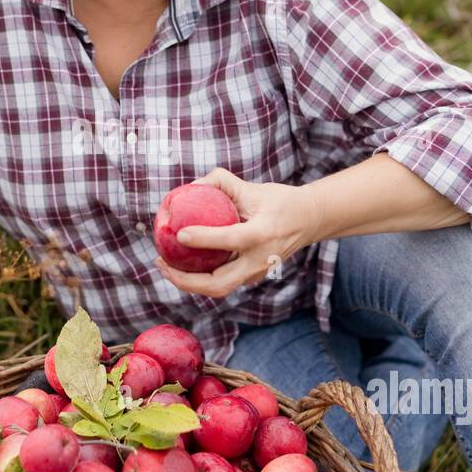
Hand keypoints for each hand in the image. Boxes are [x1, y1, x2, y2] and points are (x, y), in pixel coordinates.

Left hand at [154, 168, 319, 298]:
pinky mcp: (253, 277)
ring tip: (165, 266)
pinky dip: (199, 277)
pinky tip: (182, 264)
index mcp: (262, 234)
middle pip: (218, 284)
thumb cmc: (280, 200)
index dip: (203, 238)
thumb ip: (222, 183)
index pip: (229, 240)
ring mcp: (257, 273)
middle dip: (185, 280)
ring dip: (188, 282)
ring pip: (218, 289)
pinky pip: (222, 282)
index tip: (179, 233)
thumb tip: (190, 186)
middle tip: (161, 263)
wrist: (310, 221)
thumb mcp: (253, 188)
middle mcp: (259, 260)